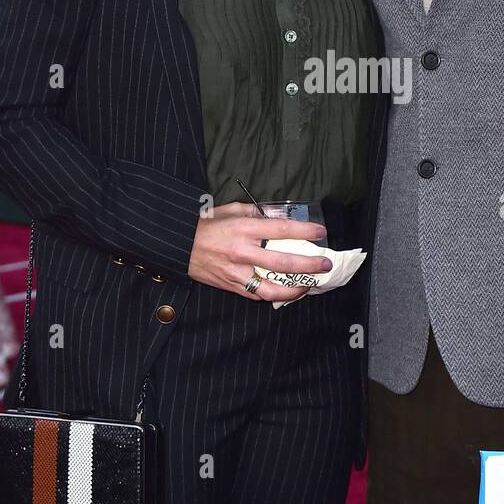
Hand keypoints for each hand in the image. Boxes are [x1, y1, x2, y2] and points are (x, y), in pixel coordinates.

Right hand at [188, 202, 331, 301]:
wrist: (178, 245)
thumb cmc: (205, 224)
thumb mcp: (230, 209)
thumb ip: (257, 212)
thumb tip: (280, 215)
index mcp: (243, 228)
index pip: (280, 229)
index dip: (303, 231)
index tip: (320, 232)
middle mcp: (241, 251)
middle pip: (282, 262)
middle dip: (309, 264)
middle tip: (325, 264)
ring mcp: (236, 272)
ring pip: (272, 288)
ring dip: (294, 289)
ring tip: (309, 286)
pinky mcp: (230, 286)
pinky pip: (256, 295)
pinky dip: (274, 294)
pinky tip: (286, 291)